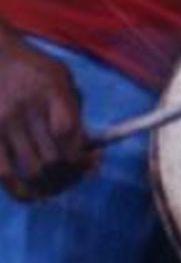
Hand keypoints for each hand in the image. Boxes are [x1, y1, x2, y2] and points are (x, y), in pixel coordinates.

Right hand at [0, 30, 88, 200]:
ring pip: (32, 170)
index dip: (83, 156)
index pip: (69, 133)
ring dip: (50, 185)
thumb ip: (75, 110)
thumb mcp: (61, 77)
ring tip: (57, 185)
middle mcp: (26, 110)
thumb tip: (91, 150)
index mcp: (50, 92)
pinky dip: (20, 191)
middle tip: (74, 176)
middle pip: (54, 158)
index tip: (91, 162)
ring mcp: (3, 124)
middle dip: (70, 174)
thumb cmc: (33, 68)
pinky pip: (4, 174)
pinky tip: (32, 195)